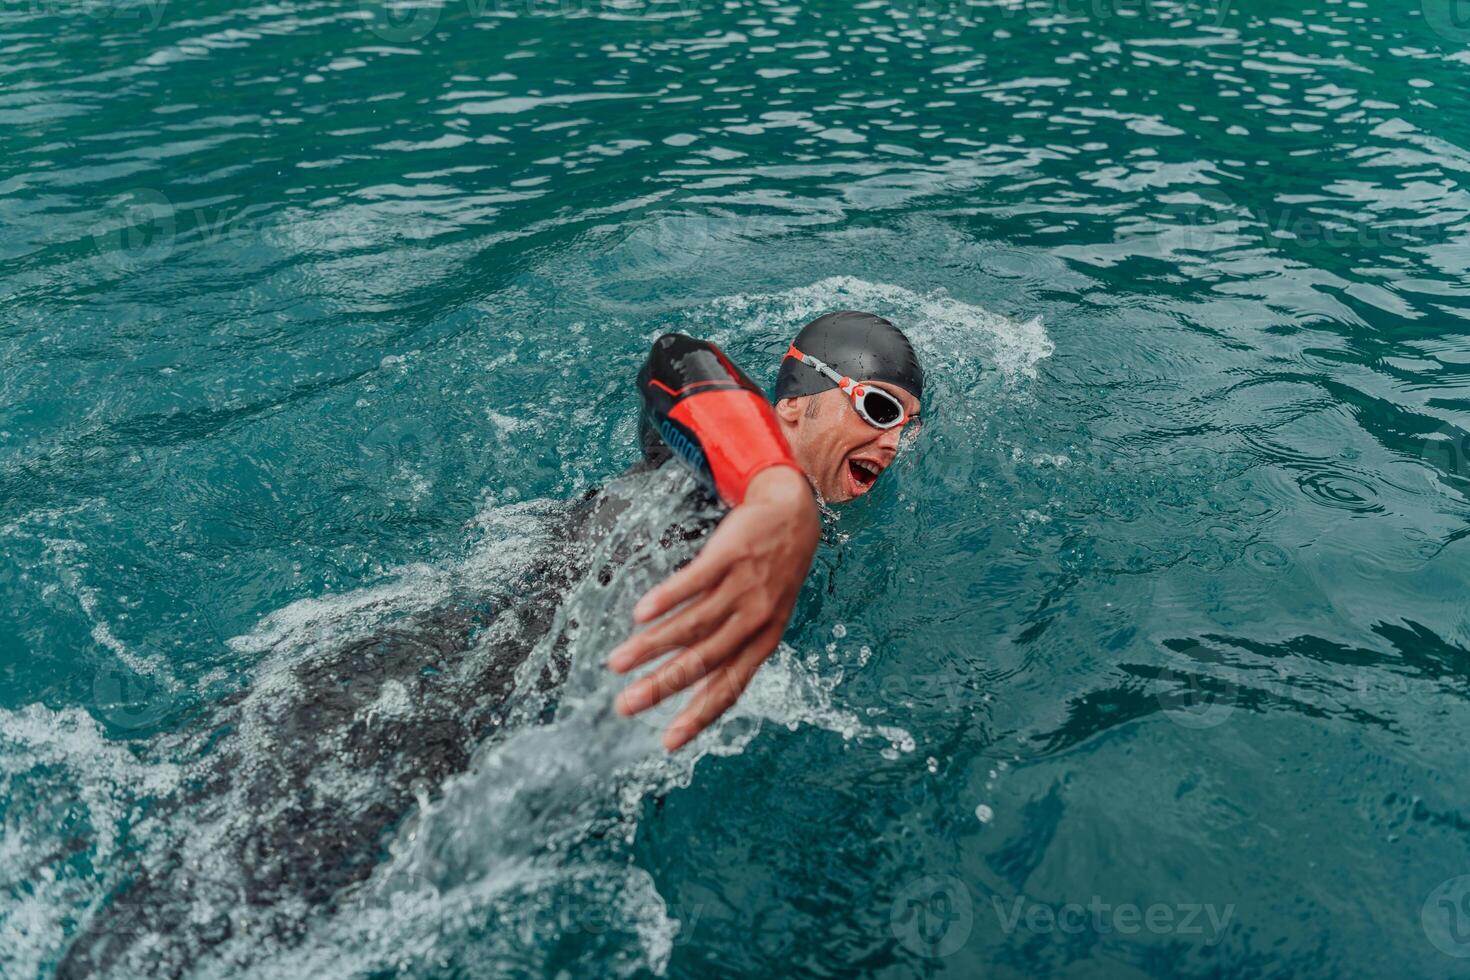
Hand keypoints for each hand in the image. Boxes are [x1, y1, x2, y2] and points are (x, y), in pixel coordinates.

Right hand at [607, 465, 819, 750]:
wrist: (794, 516)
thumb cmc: (772, 575)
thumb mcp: (765, 618)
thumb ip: (733, 649)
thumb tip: (693, 688)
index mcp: (762, 643)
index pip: (728, 688)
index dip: (698, 716)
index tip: (668, 742)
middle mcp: (753, 620)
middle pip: (702, 661)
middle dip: (661, 686)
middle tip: (624, 705)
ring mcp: (742, 587)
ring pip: (691, 625)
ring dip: (650, 647)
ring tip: (617, 663)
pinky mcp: (729, 556)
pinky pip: (693, 582)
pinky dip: (666, 599)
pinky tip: (640, 614)